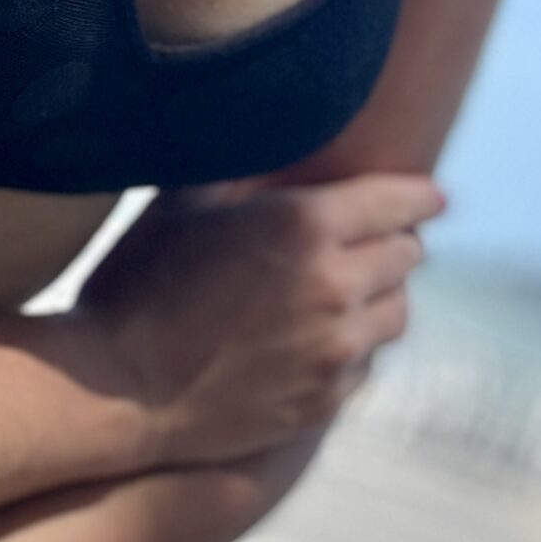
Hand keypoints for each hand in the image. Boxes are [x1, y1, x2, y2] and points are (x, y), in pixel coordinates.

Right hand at [78, 167, 446, 465]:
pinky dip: (352, 349)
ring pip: (396, 314)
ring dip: (378, 298)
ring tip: (346, 295)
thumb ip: (238, 172)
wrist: (115, 390)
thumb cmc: (135, 287)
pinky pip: (365, 365)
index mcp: (305, 225)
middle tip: (366, 242)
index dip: (417, 196)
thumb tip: (266, 141)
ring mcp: (335, 350)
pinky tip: (316, 342)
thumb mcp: (179, 207)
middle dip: (390, 244)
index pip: (402, 201)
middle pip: (407, 256)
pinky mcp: (324, 401)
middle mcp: (335, 286)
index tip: (425, 196)